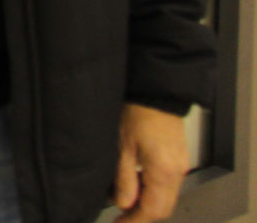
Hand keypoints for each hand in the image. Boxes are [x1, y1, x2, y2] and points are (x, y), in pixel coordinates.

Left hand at [114, 103, 189, 221]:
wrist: (156, 93)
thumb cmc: (137, 113)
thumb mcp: (122, 148)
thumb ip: (124, 179)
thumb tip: (123, 204)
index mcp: (163, 171)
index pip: (153, 210)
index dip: (135, 221)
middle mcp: (177, 172)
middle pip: (163, 207)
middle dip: (142, 215)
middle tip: (121, 217)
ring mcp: (180, 165)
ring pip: (166, 197)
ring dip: (147, 202)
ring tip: (124, 200)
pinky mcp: (179, 158)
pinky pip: (168, 184)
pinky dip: (153, 189)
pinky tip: (136, 183)